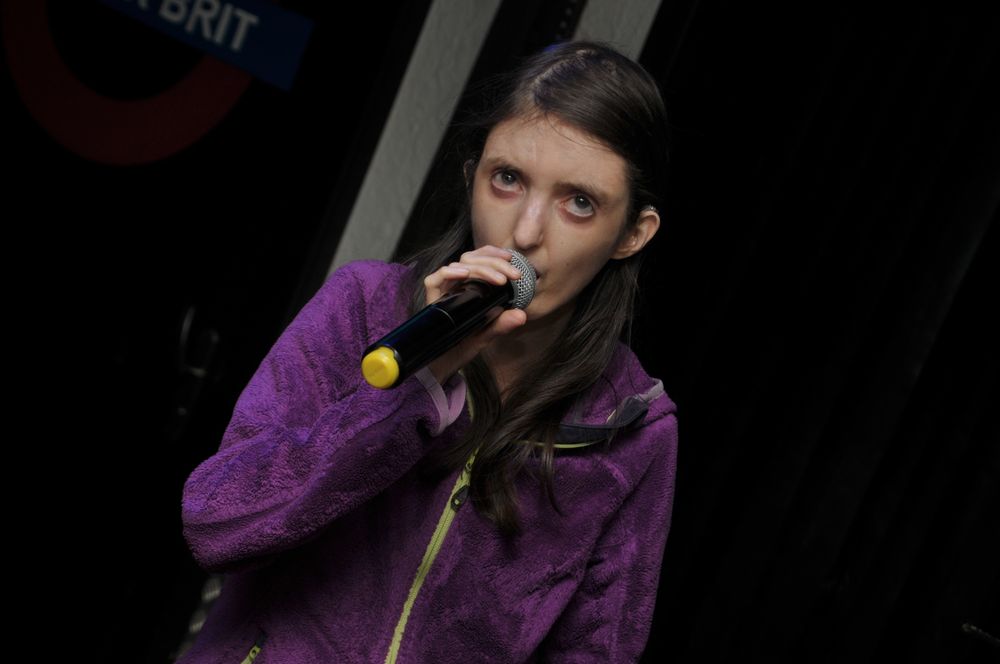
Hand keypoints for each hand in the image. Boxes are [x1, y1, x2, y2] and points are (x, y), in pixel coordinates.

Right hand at [422, 245, 527, 384]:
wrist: (446, 363)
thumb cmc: (465, 344)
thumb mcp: (488, 333)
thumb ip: (503, 324)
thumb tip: (522, 315)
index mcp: (469, 285)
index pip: (479, 259)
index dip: (493, 254)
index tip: (511, 259)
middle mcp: (456, 284)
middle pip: (472, 259)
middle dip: (495, 263)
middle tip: (513, 275)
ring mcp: (443, 290)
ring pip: (460, 265)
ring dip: (482, 268)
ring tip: (499, 280)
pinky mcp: (431, 298)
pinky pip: (435, 279)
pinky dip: (450, 273)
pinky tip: (464, 275)